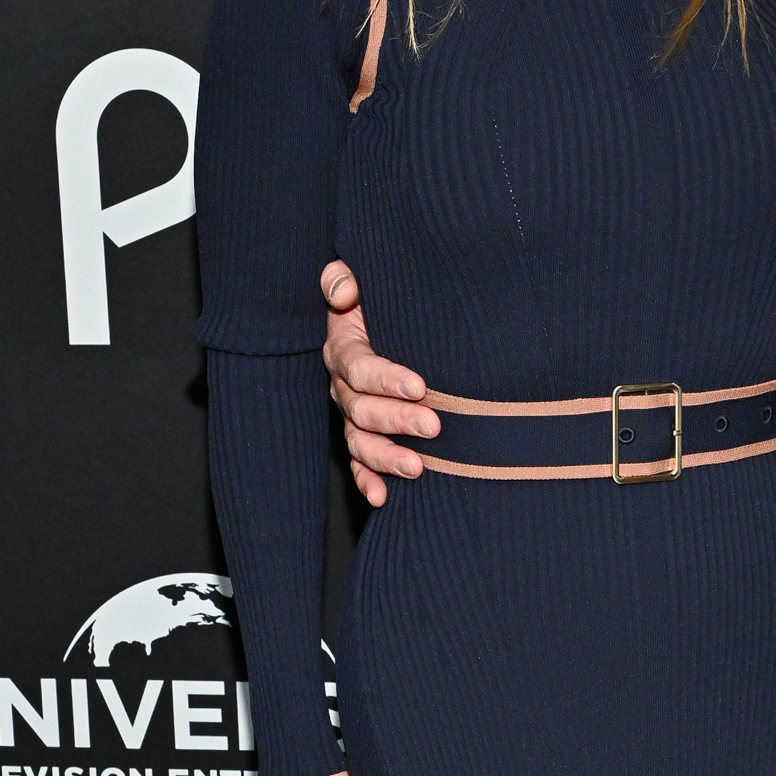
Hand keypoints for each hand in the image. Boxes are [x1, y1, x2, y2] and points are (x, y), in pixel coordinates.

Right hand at [320, 260, 438, 507]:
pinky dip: (367, 480)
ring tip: (417, 468)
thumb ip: (346, 277)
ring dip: (384, 457)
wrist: (395, 320)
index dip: (386, 378)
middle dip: (396, 420)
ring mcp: (353, 414)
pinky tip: (381, 497)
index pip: (359, 367)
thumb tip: (342, 291)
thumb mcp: (367, 280)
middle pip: (361, 409)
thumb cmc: (388, 298)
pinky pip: (359, 463)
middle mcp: (343, 385)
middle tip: (434, 426)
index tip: (420, 386)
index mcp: (344, 348)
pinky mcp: (364, 434)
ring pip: (360, 441)